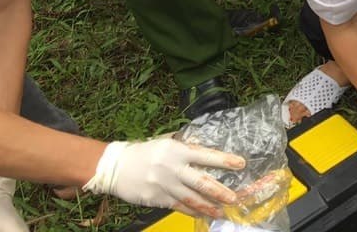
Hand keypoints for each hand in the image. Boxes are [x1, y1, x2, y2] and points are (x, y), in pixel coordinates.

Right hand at [82, 137, 245, 218]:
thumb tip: (204, 149)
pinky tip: (202, 214)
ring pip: (191, 198)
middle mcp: (173, 168)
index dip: (224, 160)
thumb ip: (185, 146)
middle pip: (201, 181)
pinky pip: (178, 206)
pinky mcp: (157, 199)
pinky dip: (191, 211)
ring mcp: (165, 185)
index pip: (206, 155)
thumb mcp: (166, 142)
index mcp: (177, 151)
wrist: (116, 166)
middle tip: (234, 197)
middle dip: (219, 190)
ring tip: (221, 211)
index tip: (241, 164)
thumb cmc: (143, 151)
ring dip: (208, 206)